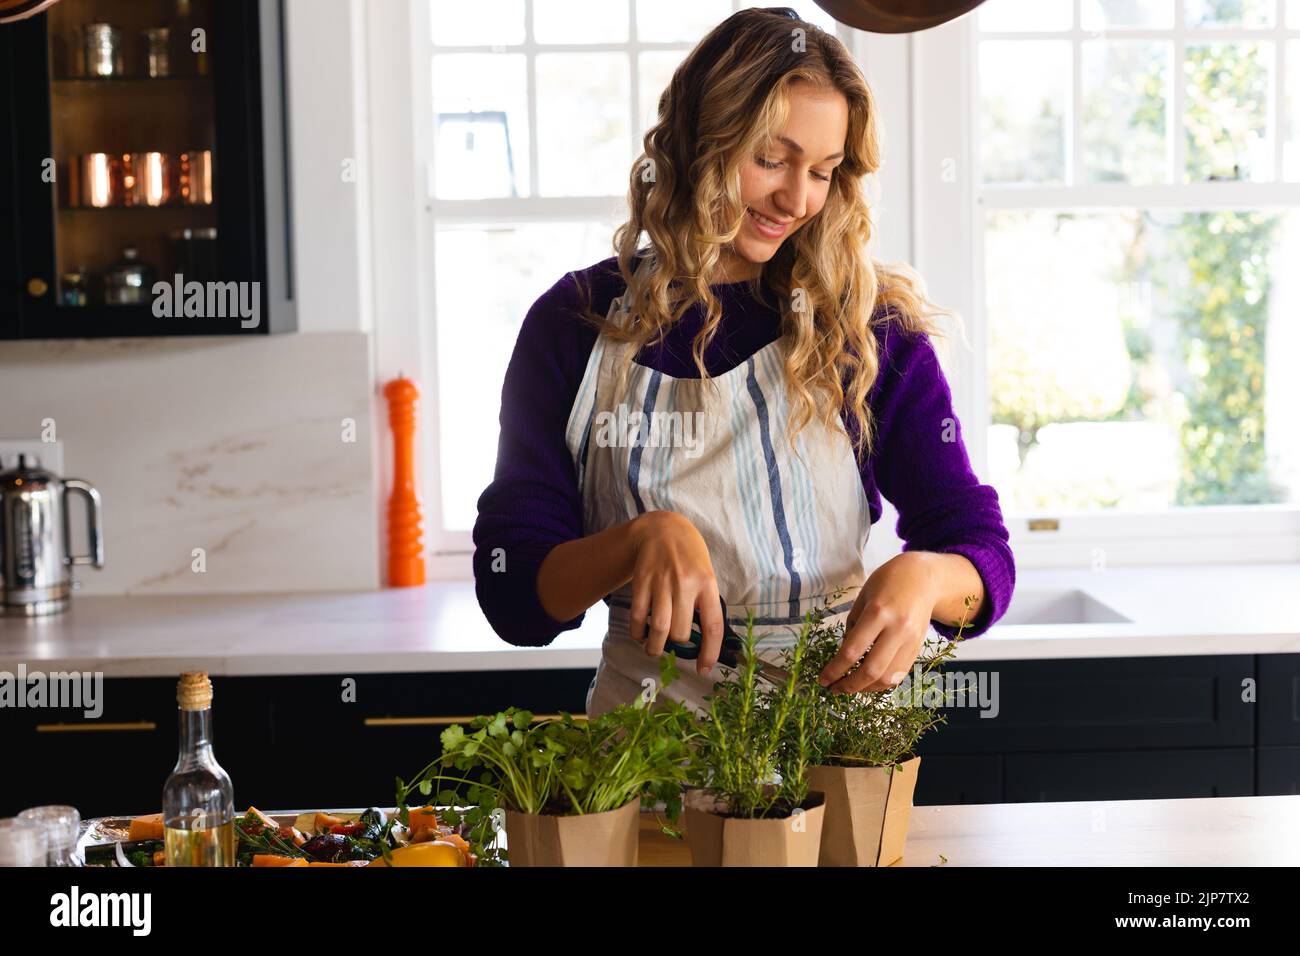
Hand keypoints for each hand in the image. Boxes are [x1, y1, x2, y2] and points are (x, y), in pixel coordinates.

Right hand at [627, 511, 723, 676]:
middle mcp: (686, 584)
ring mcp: (662, 582)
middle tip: (673, 649)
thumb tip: (703, 642)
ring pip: (658, 628)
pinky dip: (637, 632)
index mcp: (708, 584)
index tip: (704, 669)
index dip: (709, 653)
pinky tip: (640, 635)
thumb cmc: (690, 556)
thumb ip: (705, 604)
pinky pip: (638, 616)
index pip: (713, 626)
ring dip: (654, 647)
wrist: (663, 528)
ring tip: (653, 650)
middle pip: (681, 632)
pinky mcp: (642, 581)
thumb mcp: (707, 575)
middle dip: (676, 648)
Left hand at [818, 553, 936, 693]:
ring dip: (866, 689)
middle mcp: (896, 629)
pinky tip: (868, 682)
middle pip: (871, 670)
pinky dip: (882, 683)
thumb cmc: (887, 582)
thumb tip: (843, 657)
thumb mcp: (863, 598)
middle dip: (849, 686)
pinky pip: (899, 674)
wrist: (923, 578)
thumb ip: (853, 627)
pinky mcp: (918, 649)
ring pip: (888, 678)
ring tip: (849, 687)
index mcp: (878, 613)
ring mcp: (910, 641)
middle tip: (834, 689)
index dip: (834, 670)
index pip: (852, 651)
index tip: (823, 680)